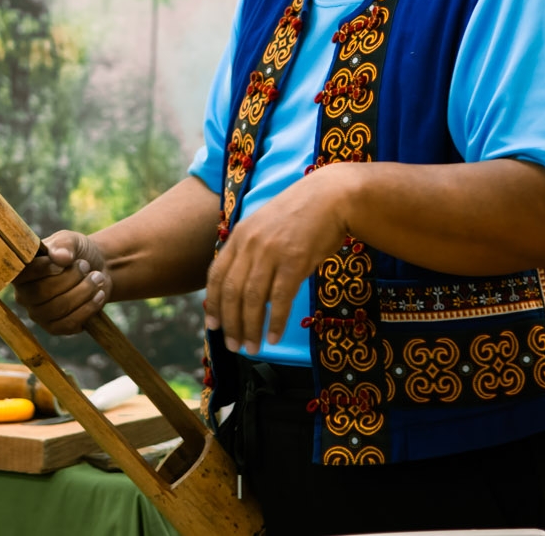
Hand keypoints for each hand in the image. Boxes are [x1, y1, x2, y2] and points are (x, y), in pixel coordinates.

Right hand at [13, 230, 110, 334]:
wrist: (96, 269)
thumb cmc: (77, 253)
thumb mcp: (71, 240)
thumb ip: (64, 244)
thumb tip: (60, 256)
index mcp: (22, 272)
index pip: (24, 274)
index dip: (45, 268)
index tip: (67, 260)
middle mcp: (24, 295)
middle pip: (42, 293)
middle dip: (70, 278)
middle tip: (86, 265)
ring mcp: (38, 314)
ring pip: (58, 308)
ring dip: (83, 291)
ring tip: (98, 277)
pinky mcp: (55, 328)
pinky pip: (69, 323)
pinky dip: (88, 308)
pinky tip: (99, 294)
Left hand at [203, 164, 356, 355]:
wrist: (331, 196)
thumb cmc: (301, 215)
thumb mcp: (265, 227)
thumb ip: (251, 252)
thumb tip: (244, 289)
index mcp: (239, 235)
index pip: (217, 275)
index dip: (212, 304)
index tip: (212, 325)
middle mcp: (250, 244)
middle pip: (232, 292)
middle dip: (230, 324)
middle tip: (233, 346)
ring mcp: (272, 252)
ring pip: (253, 299)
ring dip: (250, 328)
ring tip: (251, 348)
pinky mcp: (295, 261)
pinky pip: (280, 299)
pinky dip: (275, 322)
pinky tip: (274, 337)